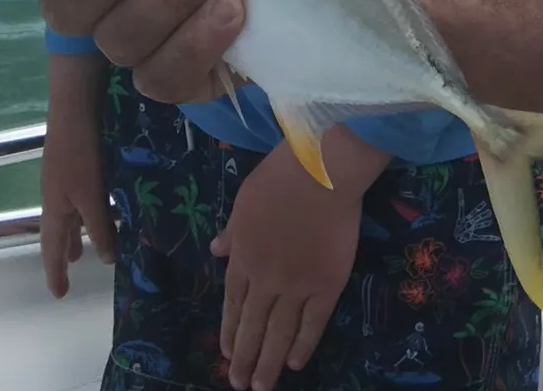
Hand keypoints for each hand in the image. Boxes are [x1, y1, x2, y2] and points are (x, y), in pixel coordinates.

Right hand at [39, 73, 115, 298]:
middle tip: (72, 267)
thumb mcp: (92, 196)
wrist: (75, 108)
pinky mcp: (74, 162)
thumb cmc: (81, 155)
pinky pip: (77, 197)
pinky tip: (99, 204)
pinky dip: (84, 210)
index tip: (58, 295)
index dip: (54, 272)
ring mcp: (62, 178)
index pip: (51, 249)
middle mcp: (54, 196)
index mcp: (54, 208)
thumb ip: (100, 226)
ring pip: (67, 213)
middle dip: (64, 250)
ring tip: (84, 244)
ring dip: (75, 231)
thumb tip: (107, 259)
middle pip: (57, 231)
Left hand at [210, 143, 361, 390]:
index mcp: (243, 257)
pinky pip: (313, 324)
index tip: (226, 353)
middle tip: (238, 384)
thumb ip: (232, 232)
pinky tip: (296, 363)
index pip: (232, 303)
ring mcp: (297, 286)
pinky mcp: (327, 286)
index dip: (229, 330)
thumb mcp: (244, 200)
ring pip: (279, 333)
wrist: (321, 173)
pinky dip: (303, 345)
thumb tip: (215, 250)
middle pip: (252, 325)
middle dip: (244, 357)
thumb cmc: (280, 177)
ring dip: (268, 362)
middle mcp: (266, 279)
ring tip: (261, 386)